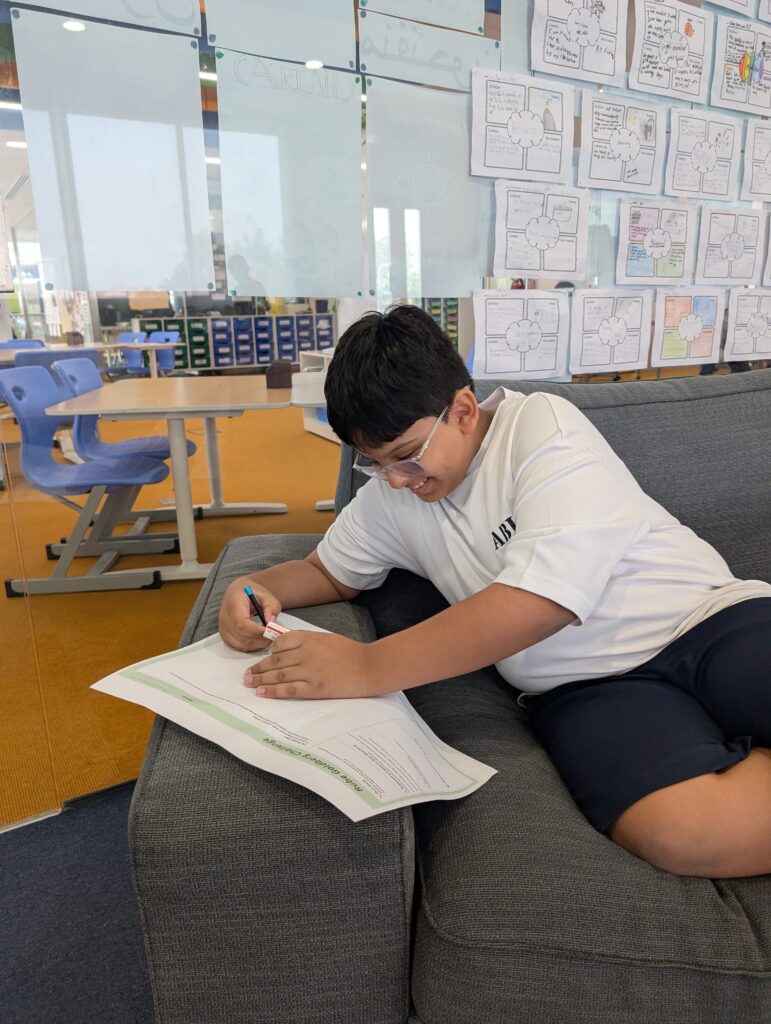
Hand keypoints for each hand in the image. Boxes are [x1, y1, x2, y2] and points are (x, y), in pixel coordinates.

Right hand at [218, 577, 281, 652]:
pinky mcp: (225, 635)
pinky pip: (238, 646)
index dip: (257, 631)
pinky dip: (251, 647)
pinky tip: (259, 640)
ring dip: (257, 644)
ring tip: (268, 637)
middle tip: (274, 636)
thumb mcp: (266, 594)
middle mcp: (225, 617)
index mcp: (233, 603)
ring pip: (240, 644)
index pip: (242, 623)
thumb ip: (271, 606)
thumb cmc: (250, 592)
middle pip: (241, 636)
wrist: (237, 592)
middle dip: (260, 639)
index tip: (271, 631)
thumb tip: (271, 622)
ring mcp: (223, 628)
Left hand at [243, 632, 385, 699]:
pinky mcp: (314, 687)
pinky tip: (262, 693)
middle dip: (258, 668)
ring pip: (278, 675)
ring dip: (261, 680)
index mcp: (309, 638)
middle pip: (275, 660)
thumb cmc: (350, 652)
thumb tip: (286, 650)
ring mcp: (309, 671)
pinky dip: (273, 691)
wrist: (369, 666)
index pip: (281, 643)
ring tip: (249, 684)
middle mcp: (306, 653)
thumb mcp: (326, 639)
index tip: (265, 658)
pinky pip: (288, 689)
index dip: (270, 652)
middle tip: (247, 674)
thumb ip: (307, 642)